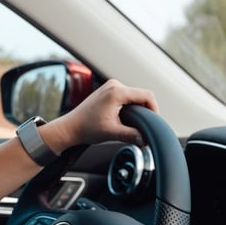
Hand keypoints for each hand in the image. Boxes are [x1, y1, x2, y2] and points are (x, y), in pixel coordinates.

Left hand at [42, 80, 159, 152]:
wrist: (71, 127)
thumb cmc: (86, 128)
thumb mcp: (112, 133)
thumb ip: (131, 135)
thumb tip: (146, 139)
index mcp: (116, 92)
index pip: (146, 95)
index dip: (154, 109)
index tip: (154, 122)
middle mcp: (114, 85)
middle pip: (142, 95)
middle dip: (146, 110)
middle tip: (146, 126)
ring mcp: (111, 87)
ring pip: (135, 96)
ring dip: (139, 108)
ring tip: (136, 123)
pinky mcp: (109, 91)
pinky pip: (128, 96)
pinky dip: (131, 107)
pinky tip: (127, 118)